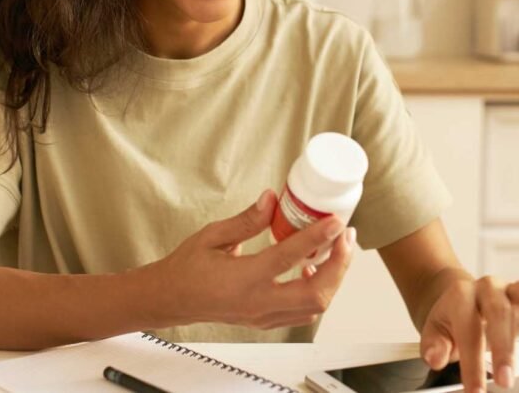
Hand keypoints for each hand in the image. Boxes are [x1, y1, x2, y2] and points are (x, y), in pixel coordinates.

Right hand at [149, 189, 355, 329]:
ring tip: (338, 249)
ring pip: (314, 307)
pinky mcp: (266, 321)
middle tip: (346, 237)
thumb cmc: (188, 267)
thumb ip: (245, 221)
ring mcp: (263, 316)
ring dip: (333, 278)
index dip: (316, 238)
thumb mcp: (212, 236)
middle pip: (315, 294)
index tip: (335, 222)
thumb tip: (271, 199)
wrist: (172, 299)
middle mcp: (257, 303)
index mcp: (242, 279)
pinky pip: (303, 313)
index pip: (288, 258)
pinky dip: (318, 292)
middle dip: (339, 265)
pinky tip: (315, 269)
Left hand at [419, 271, 518, 391]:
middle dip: (502, 348)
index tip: (476, 390)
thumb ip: (435, 345)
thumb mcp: (436, 331)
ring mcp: (512, 287)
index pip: (468, 327)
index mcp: (461, 295)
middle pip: (498, 311)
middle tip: (505, 379)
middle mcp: (488, 286)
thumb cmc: (451, 319)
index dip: (471, 361)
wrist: (458, 298)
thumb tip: (436, 358)